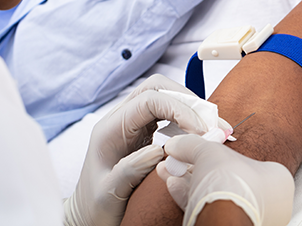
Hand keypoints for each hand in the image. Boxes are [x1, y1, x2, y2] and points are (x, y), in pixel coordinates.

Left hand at [63, 75, 229, 225]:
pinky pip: (169, 115)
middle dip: (189, 102)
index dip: (179, 109)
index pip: (148, 100)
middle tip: (212, 125)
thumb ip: (130, 170)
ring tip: (214, 129)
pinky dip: (189, 121)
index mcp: (110, 130)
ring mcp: (133, 125)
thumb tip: (158, 150)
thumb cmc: (95, 206)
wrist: (88, 215)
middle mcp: (121, 121)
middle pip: (158, 89)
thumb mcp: (109, 193)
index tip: (199, 130)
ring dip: (192, 109)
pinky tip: (201, 136)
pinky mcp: (144, 134)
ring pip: (166, 98)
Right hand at [158, 134, 295, 225]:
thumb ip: (194, 145)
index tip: (201, 149)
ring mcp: (250, 217)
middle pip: (229, 179)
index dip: (221, 153)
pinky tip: (174, 185)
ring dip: (190, 181)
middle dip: (200, 167)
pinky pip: (210, 209)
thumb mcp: (211, 153)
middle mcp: (269, 202)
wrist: (224, 221)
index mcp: (278, 180)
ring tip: (171, 170)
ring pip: (217, 195)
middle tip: (182, 159)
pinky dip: (190, 197)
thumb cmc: (233, 185)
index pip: (249, 161)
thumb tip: (178, 143)